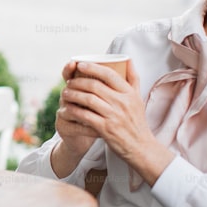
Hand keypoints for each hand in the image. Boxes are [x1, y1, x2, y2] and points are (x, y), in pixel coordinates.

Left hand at [60, 58, 172, 186]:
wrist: (140, 147)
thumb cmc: (137, 121)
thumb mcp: (138, 98)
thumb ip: (133, 78)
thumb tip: (128, 59)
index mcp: (129, 93)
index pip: (109, 74)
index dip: (92, 67)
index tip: (80, 65)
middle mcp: (122, 102)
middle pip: (95, 85)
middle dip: (77, 81)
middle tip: (69, 82)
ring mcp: (113, 115)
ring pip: (88, 99)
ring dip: (73, 94)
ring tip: (65, 93)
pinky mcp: (105, 128)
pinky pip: (85, 115)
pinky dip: (74, 110)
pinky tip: (68, 108)